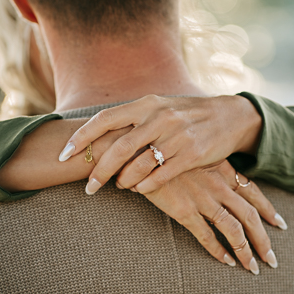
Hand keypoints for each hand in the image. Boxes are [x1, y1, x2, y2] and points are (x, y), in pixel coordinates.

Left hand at [60, 94, 262, 195]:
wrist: (229, 117)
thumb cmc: (186, 116)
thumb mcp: (159, 108)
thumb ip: (132, 120)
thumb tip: (97, 134)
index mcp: (146, 104)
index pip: (105, 120)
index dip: (82, 138)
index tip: (64, 154)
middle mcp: (159, 117)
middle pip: (119, 148)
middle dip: (100, 171)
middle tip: (88, 188)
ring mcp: (177, 136)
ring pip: (139, 165)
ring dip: (124, 180)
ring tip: (119, 187)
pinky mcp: (193, 155)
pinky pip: (161, 176)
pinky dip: (146, 186)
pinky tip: (140, 190)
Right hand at [142, 160, 282, 272]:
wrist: (139, 147)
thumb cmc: (165, 149)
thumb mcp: (194, 152)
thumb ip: (208, 167)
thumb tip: (218, 179)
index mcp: (223, 170)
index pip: (253, 193)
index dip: (269, 210)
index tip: (280, 224)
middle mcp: (218, 186)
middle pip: (250, 217)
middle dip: (264, 240)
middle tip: (272, 260)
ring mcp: (203, 199)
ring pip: (234, 230)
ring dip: (246, 251)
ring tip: (253, 268)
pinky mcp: (184, 210)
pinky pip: (207, 236)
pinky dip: (219, 251)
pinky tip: (227, 262)